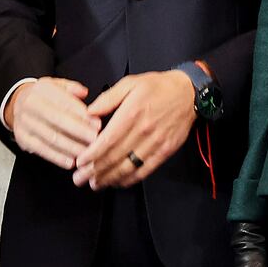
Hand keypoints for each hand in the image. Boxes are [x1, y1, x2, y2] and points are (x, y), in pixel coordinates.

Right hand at [5, 77, 99, 168]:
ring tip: (86, 152)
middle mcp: (31, 105)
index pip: (64, 102)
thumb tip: (84, 92)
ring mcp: (25, 123)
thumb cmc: (43, 97)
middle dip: (79, 131)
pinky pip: (42, 150)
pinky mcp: (22, 139)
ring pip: (51, 137)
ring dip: (71, 147)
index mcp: (42, 89)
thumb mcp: (57, 84)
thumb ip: (72, 88)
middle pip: (58, 120)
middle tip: (94, 139)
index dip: (82, 114)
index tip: (97, 124)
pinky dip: (57, 157)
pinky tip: (70, 161)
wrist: (17, 104)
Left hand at [72, 70, 195, 189]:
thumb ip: (108, 98)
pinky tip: (118, 182)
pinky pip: (145, 170)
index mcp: (132, 113)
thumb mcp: (130, 83)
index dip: (91, 155)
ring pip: (128, 167)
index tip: (79, 162)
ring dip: (109, 178)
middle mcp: (144, 130)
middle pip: (115, 157)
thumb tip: (89, 112)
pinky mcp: (166, 151)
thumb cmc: (158, 86)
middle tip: (79, 178)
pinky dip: (130, 179)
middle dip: (94, 170)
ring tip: (95, 184)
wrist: (189, 93)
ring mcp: (156, 143)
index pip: (107, 141)